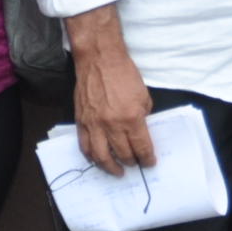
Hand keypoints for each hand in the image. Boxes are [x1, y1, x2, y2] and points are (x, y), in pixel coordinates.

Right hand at [68, 12, 154, 174]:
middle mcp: (112, 125)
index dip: (147, 159)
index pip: (141, 147)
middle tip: (135, 165)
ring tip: (117, 171)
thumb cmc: (123, 73)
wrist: (99, 59)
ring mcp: (94, 124)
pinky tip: (97, 160)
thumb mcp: (143, 95)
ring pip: (101, 156)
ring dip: (110, 167)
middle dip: (132, 163)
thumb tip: (140, 131)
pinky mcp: (82, 121)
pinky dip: (91, 156)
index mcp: (131, 118)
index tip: (149, 163)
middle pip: (122, 154)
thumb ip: (142, 116)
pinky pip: (85, 146)